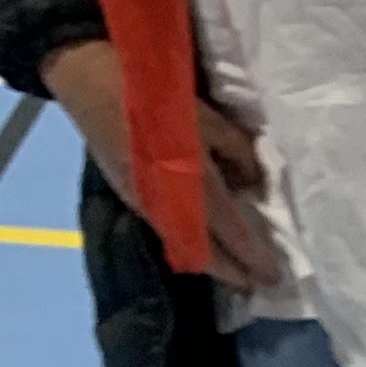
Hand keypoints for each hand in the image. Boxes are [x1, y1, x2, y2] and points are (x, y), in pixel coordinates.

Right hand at [41, 37, 280, 290]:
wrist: (91, 82)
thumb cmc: (156, 95)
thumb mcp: (208, 117)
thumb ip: (236, 152)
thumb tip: (252, 184)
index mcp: (193, 186)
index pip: (231, 234)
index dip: (253, 257)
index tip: (273, 276)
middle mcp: (169, 207)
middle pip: (205, 254)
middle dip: (232, 273)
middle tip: (256, 284)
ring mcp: (145, 206)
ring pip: (184, 247)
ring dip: (211, 263)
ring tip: (233, 270)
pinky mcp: (130, 198)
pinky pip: (167, 233)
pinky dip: (189, 245)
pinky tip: (200, 242)